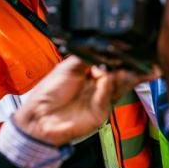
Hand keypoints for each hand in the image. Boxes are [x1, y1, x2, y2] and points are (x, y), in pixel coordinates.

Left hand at [13, 57, 148, 146]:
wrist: (39, 117)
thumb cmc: (48, 94)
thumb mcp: (68, 67)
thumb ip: (87, 57)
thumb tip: (104, 52)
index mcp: (92, 73)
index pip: (112, 63)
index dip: (118, 58)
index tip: (124, 51)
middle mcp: (99, 86)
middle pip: (121, 74)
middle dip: (128, 67)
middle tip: (130, 59)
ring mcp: (102, 99)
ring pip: (120, 86)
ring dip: (124, 76)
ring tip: (124, 68)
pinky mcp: (101, 111)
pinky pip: (108, 97)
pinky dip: (108, 88)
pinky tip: (106, 79)